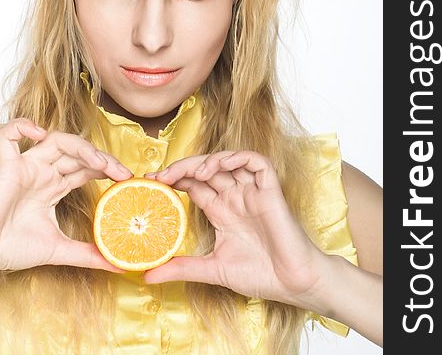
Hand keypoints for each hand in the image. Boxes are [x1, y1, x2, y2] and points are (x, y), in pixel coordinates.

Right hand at [0, 118, 133, 275]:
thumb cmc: (10, 248)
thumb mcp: (59, 250)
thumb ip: (88, 254)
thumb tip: (118, 264)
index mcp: (53, 187)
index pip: (86, 168)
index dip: (107, 168)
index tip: (128, 180)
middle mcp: (42, 173)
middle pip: (78, 152)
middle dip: (103, 158)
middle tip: (122, 173)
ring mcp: (26, 167)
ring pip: (56, 139)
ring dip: (81, 146)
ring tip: (99, 161)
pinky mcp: (6, 166)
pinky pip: (8, 136)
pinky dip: (22, 127)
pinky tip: (40, 133)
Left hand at [143, 151, 329, 309]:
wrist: (294, 283)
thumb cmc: (260, 275)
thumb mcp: (212, 269)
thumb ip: (182, 268)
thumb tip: (147, 275)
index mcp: (221, 210)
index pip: (192, 185)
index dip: (172, 179)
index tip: (149, 183)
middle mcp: (234, 197)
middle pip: (205, 169)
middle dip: (182, 168)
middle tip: (161, 176)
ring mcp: (252, 191)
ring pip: (228, 161)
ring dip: (208, 160)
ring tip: (193, 173)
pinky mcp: (270, 189)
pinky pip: (255, 162)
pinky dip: (237, 158)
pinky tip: (220, 166)